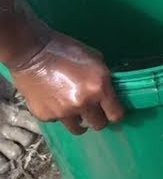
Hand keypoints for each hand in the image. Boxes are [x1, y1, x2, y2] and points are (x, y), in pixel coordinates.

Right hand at [9, 32, 124, 134]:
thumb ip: (103, 77)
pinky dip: (58, 115)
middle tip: (92, 110)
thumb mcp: (93, 58)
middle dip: (98, 118)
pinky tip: (54, 102)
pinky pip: (58, 121)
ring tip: (74, 110)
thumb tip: (108, 90)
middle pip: (99, 124)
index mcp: (99, 88)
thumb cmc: (64, 50)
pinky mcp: (45, 116)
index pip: (116, 115)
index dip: (114, 113)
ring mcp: (63, 112)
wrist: (29, 52)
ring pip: (78, 128)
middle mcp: (83, 104)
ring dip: (79, 121)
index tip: (110, 110)